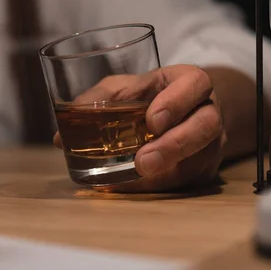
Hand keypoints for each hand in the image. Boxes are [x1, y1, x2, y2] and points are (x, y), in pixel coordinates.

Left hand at [53, 64, 226, 191]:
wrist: (180, 113)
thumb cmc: (147, 95)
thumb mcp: (123, 88)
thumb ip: (96, 102)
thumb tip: (61, 137)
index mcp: (189, 82)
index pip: (196, 83)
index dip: (178, 101)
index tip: (152, 121)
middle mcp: (207, 111)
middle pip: (207, 126)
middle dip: (176, 145)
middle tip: (143, 161)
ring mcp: (210, 144)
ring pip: (201, 159)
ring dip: (167, 172)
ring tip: (136, 178)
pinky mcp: (204, 170)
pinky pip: (189, 181)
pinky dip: (161, 186)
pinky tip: (134, 187)